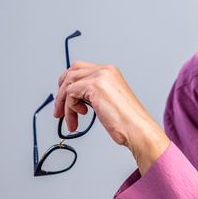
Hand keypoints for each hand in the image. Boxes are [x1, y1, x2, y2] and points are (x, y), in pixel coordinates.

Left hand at [53, 61, 169, 174]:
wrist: (137, 129)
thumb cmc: (126, 121)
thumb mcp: (107, 100)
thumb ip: (92, 93)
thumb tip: (73, 97)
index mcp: (110, 72)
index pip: (80, 69)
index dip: (68, 84)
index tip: (65, 100)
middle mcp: (106, 70)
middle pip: (71, 72)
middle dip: (62, 92)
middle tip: (59, 111)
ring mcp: (101, 76)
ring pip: (69, 84)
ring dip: (65, 104)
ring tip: (70, 120)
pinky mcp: (95, 85)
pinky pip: (70, 93)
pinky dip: (70, 108)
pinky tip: (79, 117)